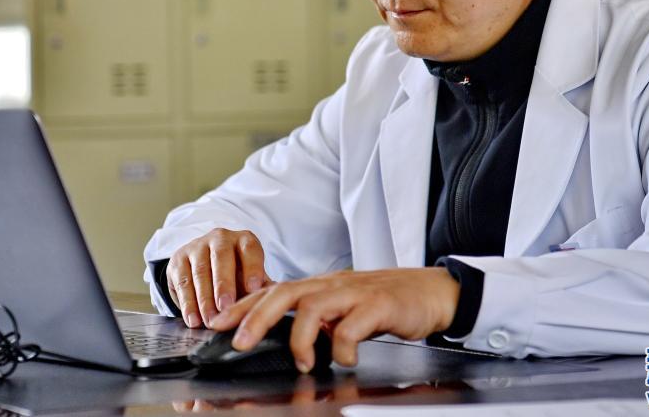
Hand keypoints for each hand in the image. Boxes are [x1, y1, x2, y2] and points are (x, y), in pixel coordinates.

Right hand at [166, 228, 272, 328]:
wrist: (206, 267)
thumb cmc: (237, 275)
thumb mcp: (251, 279)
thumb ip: (262, 290)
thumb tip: (278, 305)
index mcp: (244, 240)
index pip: (250, 249)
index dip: (252, 268)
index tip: (254, 288)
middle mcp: (220, 238)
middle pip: (222, 257)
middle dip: (224, 284)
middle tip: (226, 307)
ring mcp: (197, 246)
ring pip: (200, 271)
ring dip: (205, 299)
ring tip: (210, 320)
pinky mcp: (178, 260)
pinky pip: (182, 282)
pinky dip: (187, 303)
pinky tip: (193, 319)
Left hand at [210, 268, 459, 371]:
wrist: (432, 291)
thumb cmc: (384, 302)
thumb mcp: (343, 308)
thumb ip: (316, 319)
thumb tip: (285, 339)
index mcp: (319, 287)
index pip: (271, 291)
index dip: (241, 306)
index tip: (216, 323)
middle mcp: (331, 286)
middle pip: (283, 293)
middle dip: (256, 316)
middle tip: (239, 342)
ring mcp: (354, 294)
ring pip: (312, 306)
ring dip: (299, 337)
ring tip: (302, 362)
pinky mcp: (378, 306)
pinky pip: (352, 325)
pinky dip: (342, 346)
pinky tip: (345, 360)